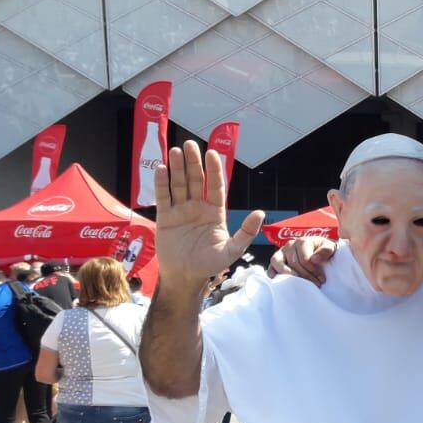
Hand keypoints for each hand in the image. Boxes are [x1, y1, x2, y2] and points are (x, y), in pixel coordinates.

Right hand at [155, 140, 262, 289]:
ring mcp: (181, 211)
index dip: (214, 170)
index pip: (216, 187)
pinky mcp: (165, 218)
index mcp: (215, 213)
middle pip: (196, 181)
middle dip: (193, 163)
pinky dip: (161, 184)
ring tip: (176, 151)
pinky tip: (161, 169)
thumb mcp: (232, 250)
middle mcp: (198, 208)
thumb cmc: (209, 265)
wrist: (185, 277)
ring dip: (177, 168)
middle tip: (190, 145)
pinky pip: (163, 198)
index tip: (212, 153)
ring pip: (179, 185)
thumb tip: (260, 213)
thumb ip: (246, 232)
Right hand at [268, 236, 335, 284]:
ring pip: (278, 263)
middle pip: (293, 263)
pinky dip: (273, 274)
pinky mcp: (276, 260)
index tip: (321, 279)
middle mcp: (290, 245)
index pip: (304, 259)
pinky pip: (271, 267)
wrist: (320, 251)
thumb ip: (325, 251)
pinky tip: (281, 282)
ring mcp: (281, 252)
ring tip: (300, 284)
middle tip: (316, 284)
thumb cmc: (324, 251)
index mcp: (302, 241)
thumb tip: (314, 259)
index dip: (313, 271)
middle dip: (305, 276)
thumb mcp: (330, 248)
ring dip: (288, 275)